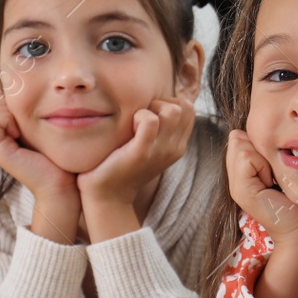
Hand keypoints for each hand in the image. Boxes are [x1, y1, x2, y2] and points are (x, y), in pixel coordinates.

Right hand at [0, 94, 76, 202]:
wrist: (62, 183)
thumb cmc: (56, 155)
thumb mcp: (39, 128)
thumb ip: (25, 113)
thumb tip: (17, 92)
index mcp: (3, 133)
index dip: (4, 103)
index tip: (24, 119)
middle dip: (4, 106)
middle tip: (22, 126)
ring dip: (6, 112)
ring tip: (22, 130)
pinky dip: (7, 119)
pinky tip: (19, 134)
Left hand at [77, 94, 195, 210]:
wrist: (108, 195)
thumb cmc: (123, 165)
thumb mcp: (149, 147)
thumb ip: (159, 129)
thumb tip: (159, 102)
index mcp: (178, 146)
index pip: (190, 109)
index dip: (170, 102)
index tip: (151, 114)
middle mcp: (174, 149)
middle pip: (185, 107)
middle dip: (162, 102)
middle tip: (142, 117)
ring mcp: (160, 151)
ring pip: (172, 111)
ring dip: (151, 108)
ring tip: (136, 123)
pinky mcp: (142, 152)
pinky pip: (150, 121)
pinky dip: (139, 116)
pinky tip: (129, 128)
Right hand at [226, 130, 297, 241]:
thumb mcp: (282, 167)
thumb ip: (268, 150)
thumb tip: (253, 129)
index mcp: (243, 172)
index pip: (239, 137)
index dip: (260, 143)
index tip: (276, 166)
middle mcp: (235, 178)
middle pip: (238, 140)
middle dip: (260, 148)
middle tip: (274, 173)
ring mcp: (235, 186)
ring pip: (240, 146)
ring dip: (262, 157)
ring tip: (273, 178)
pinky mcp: (241, 191)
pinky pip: (246, 158)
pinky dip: (262, 165)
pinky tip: (271, 182)